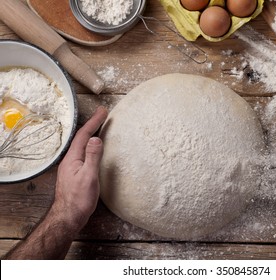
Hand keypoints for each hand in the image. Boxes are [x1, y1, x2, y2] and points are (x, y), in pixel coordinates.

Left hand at [52, 106, 107, 230]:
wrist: (68, 217)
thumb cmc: (79, 199)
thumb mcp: (89, 176)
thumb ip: (92, 157)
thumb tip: (96, 138)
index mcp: (72, 158)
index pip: (84, 135)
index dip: (94, 122)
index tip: (103, 111)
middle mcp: (70, 160)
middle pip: (81, 138)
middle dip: (92, 125)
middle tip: (102, 115)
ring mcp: (71, 167)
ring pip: (81, 145)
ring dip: (91, 134)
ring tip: (99, 127)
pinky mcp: (75, 174)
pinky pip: (83, 153)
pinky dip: (90, 145)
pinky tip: (94, 148)